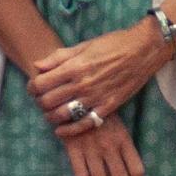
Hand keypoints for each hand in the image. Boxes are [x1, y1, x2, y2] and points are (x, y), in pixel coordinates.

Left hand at [25, 20, 166, 134]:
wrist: (143, 50)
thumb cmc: (113, 44)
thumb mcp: (84, 45)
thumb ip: (59, 57)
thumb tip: (38, 66)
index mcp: (74, 66)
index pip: (41, 83)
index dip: (32, 86)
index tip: (34, 87)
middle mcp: (82, 84)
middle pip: (48, 101)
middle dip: (39, 102)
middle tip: (41, 100)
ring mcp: (95, 97)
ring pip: (62, 115)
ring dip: (50, 117)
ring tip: (50, 113)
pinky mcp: (107, 107)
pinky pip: (84, 124)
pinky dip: (69, 131)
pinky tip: (61, 130)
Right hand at [60, 111, 146, 175]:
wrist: (75, 101)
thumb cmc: (101, 117)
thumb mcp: (120, 129)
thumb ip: (125, 149)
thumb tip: (129, 175)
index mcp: (124, 141)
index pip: (136, 171)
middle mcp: (110, 147)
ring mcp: (91, 149)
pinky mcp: (73, 150)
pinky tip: (85, 175)